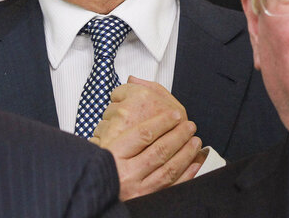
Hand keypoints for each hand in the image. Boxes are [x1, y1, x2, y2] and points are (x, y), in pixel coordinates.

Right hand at [90, 77, 203, 199]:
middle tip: (190, 126)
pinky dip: (185, 175)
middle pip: (159, 151)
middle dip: (178, 136)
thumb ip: (112, 119)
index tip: (175, 114)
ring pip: (168, 169)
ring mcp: (138, 190)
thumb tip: (131, 88)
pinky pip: (171, 187)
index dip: (162, 122)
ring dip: (185, 154)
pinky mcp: (147, 201)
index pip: (143, 134)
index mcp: (113, 155)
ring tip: (194, 142)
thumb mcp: (97, 144)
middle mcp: (126, 173)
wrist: (94, 197)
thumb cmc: (96, 169)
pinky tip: (193, 164)